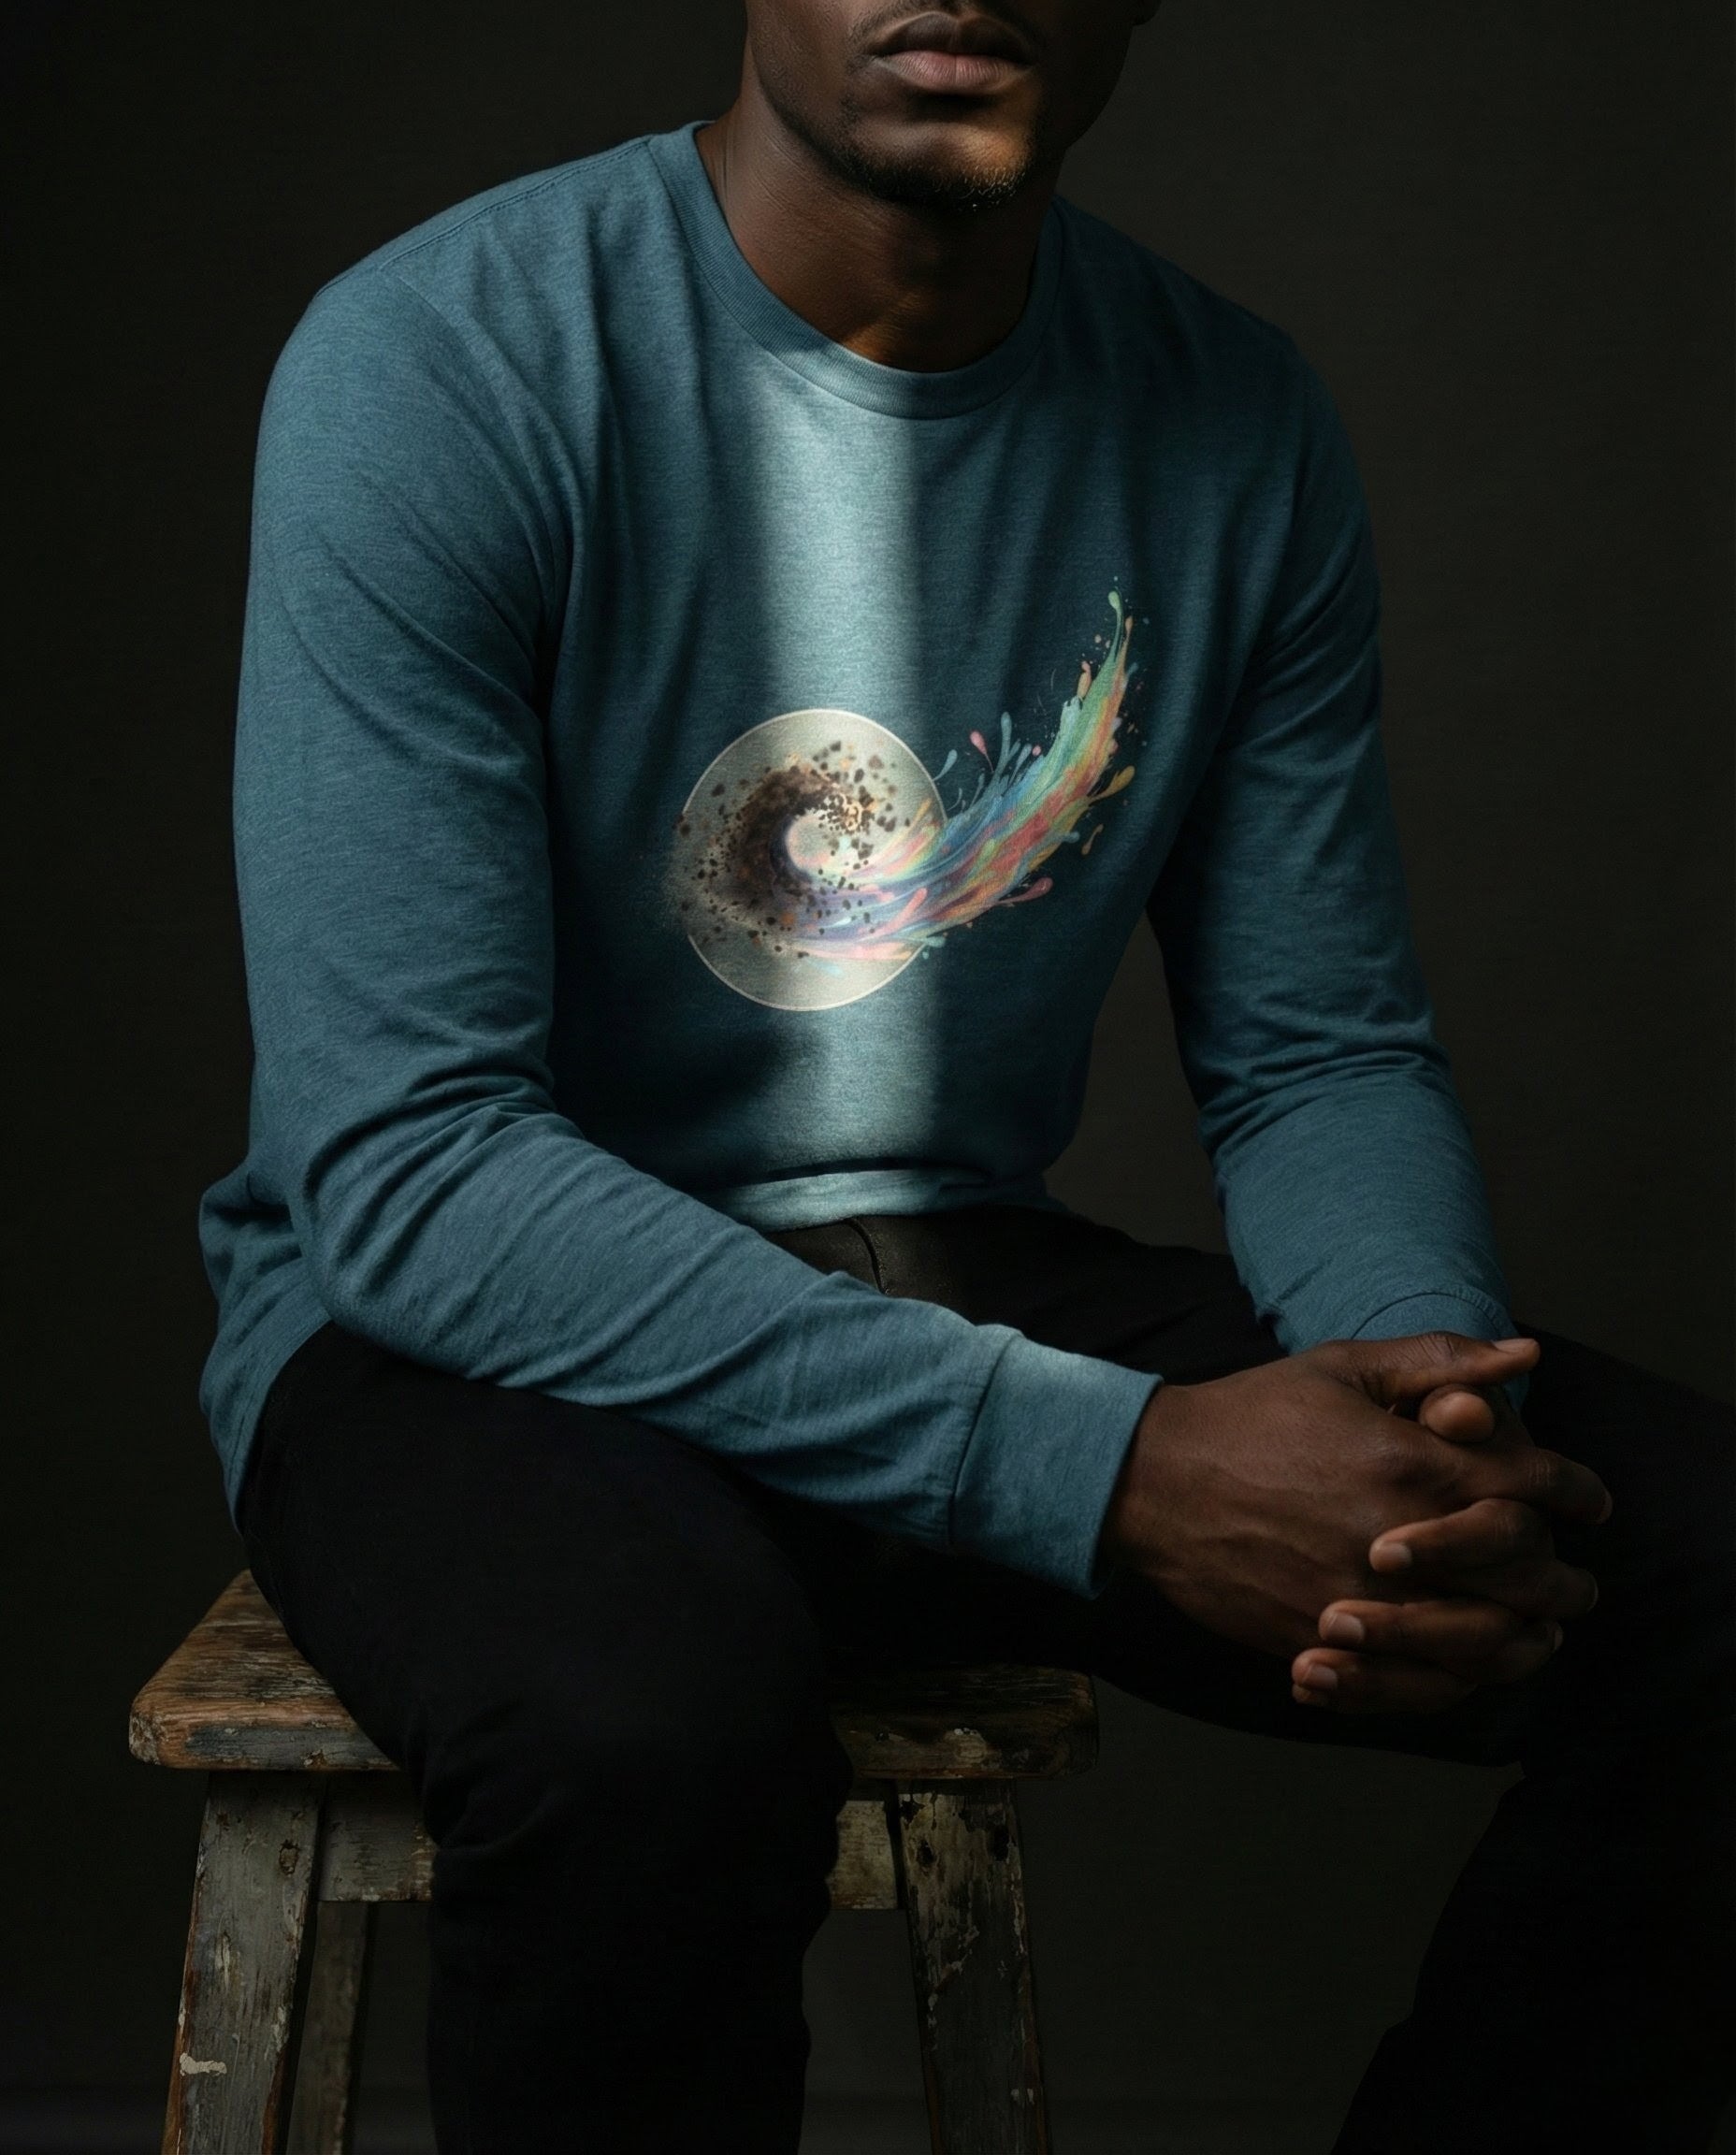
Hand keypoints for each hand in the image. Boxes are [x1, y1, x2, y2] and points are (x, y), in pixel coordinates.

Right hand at [1098, 1333, 1608, 1692]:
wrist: (1153, 1479)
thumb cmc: (1251, 1414)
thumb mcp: (1344, 1367)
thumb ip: (1440, 1361)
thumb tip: (1525, 1354)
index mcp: (1412, 1462)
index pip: (1536, 1487)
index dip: (1578, 1492)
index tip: (1589, 1500)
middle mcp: (1399, 1538)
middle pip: (1526, 1575)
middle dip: (1561, 1575)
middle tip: (1572, 1577)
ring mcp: (1362, 1600)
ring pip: (1484, 1643)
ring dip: (1524, 1638)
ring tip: (1536, 1630)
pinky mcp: (1324, 1642)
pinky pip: (1417, 1685)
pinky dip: (1456, 1680)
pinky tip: (1467, 1664)